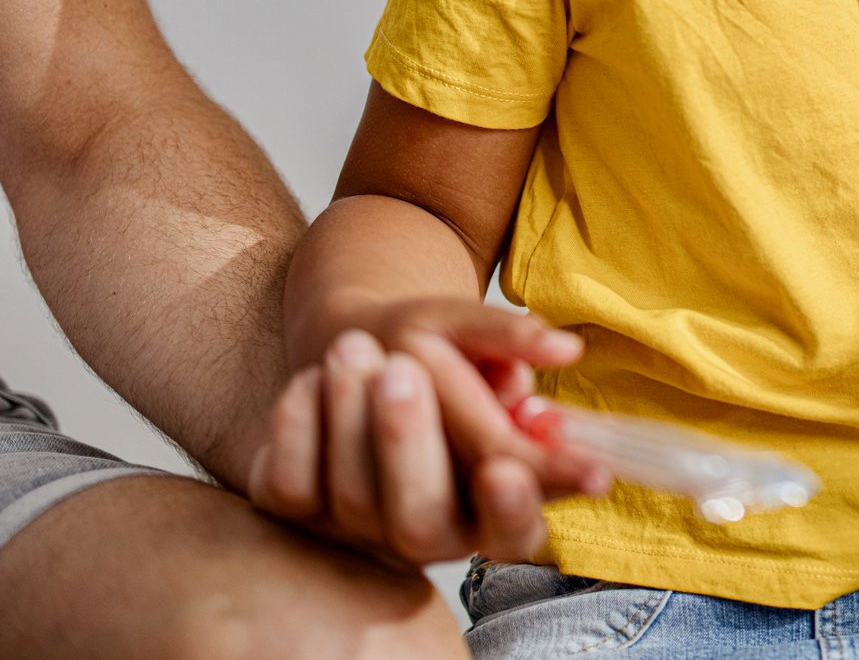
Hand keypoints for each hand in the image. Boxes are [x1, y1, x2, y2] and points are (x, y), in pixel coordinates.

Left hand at [248, 301, 608, 566]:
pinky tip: (310, 380)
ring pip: (353, 500)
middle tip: (401, 367)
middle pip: (423, 524)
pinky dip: (296, 427)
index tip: (504, 468)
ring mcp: (360, 529)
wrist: (359, 351)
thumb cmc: (432, 351)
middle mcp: (431, 530)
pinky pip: (288, 486)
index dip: (513, 507)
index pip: (515, 530)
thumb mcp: (470, 332)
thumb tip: (565, 349)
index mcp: (494, 500)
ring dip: (350, 417)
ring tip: (352, 344)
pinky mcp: (299, 513)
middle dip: (410, 446)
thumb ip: (512, 342)